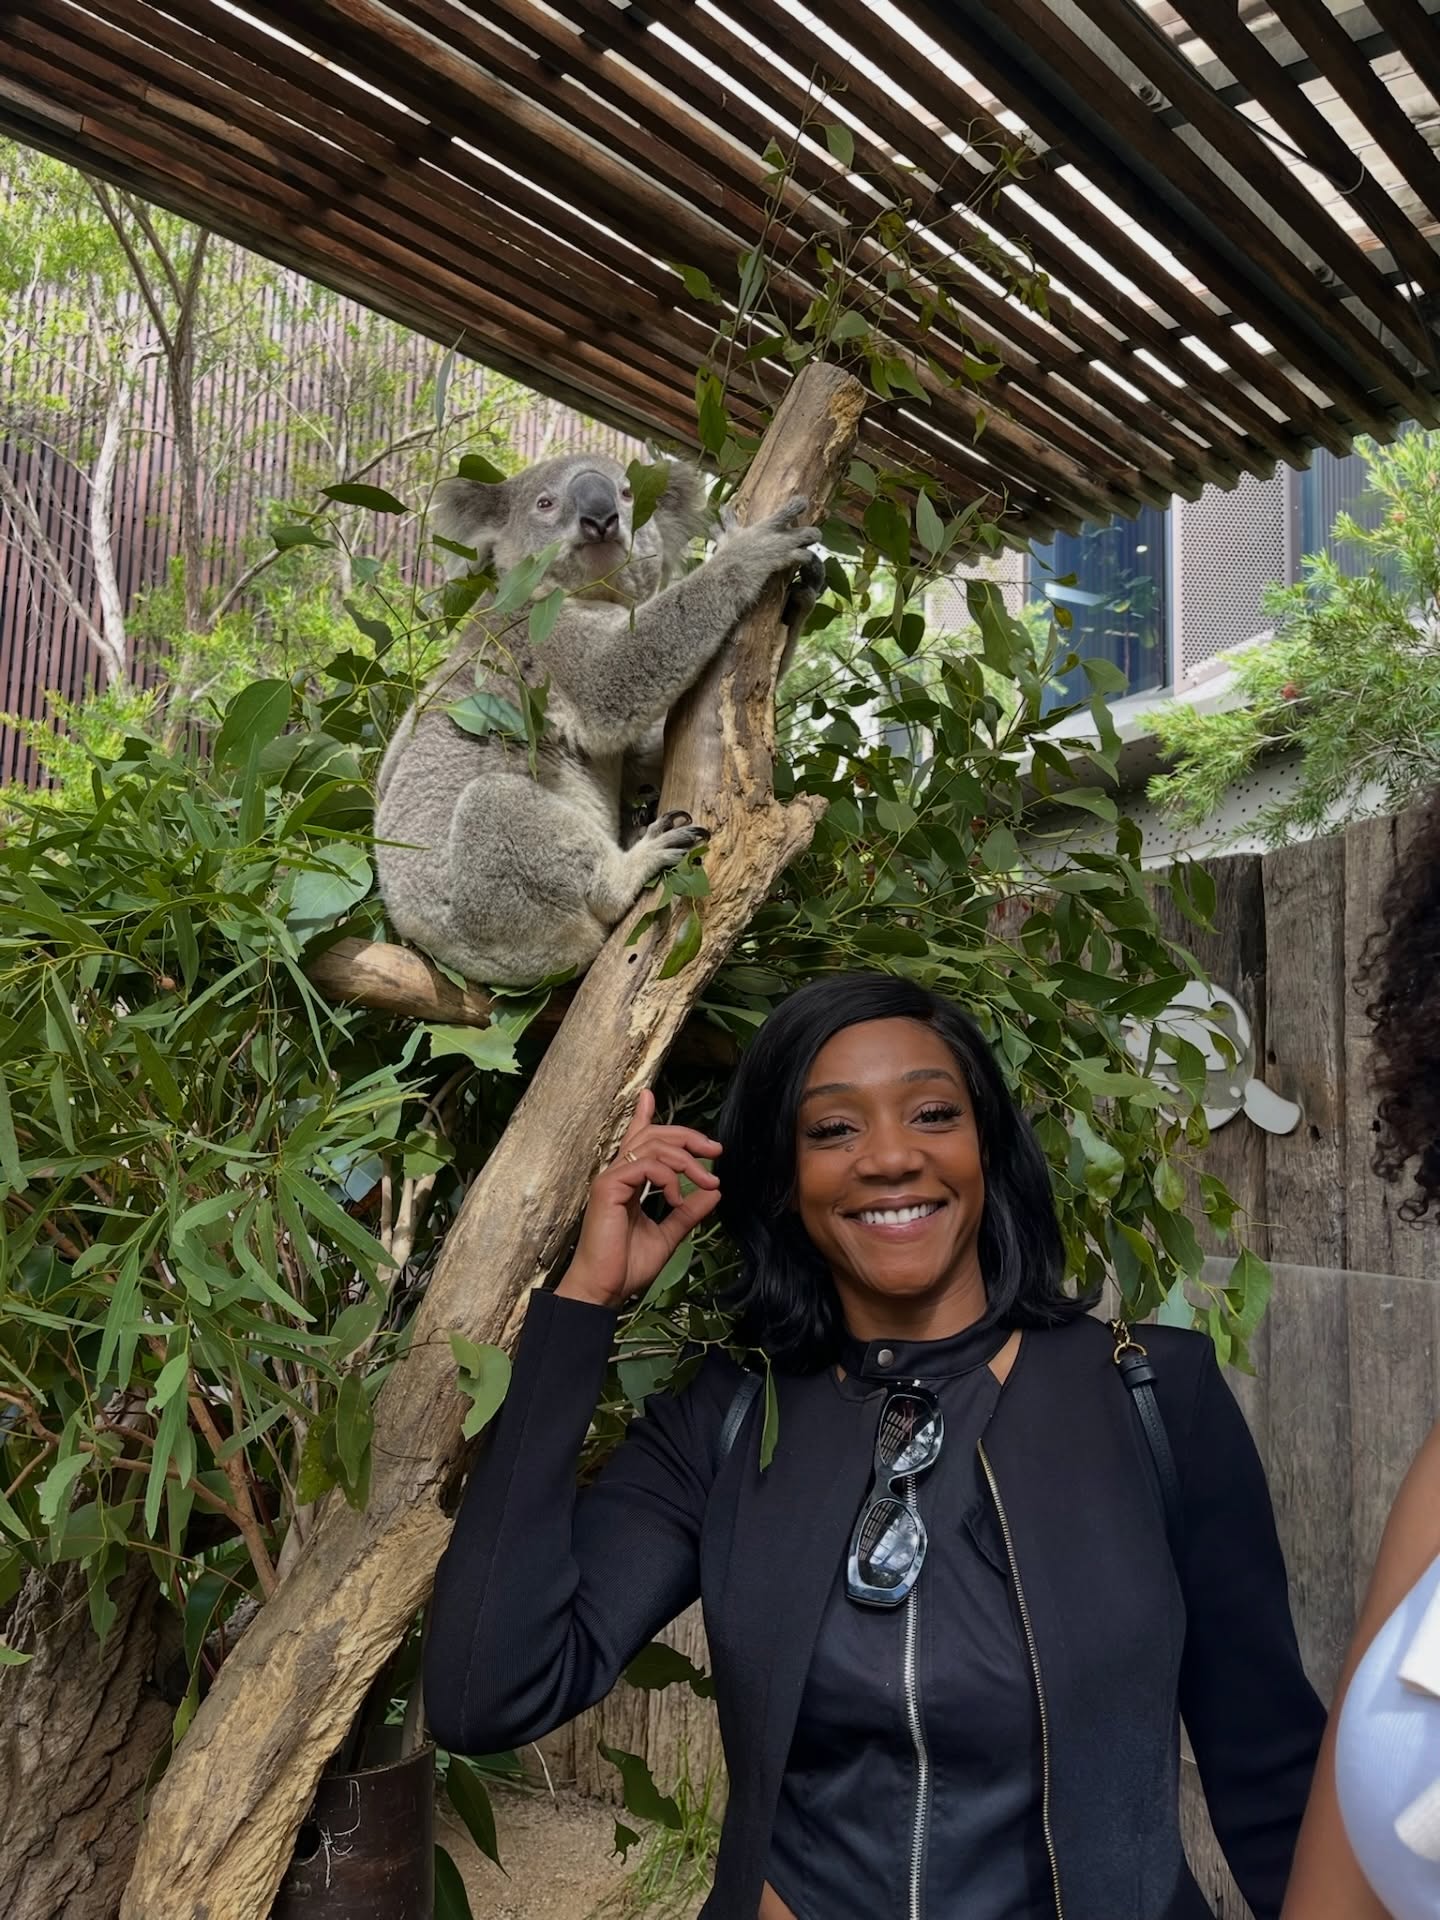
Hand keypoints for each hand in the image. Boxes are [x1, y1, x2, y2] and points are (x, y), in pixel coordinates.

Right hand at [555, 1090, 721, 1309]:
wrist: (604, 1289)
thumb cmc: (627, 1265)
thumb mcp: (669, 1235)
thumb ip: (688, 1212)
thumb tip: (713, 1192)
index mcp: (628, 1181)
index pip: (638, 1139)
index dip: (645, 1115)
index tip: (650, 1096)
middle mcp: (618, 1174)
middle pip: (654, 1135)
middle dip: (689, 1137)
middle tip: (716, 1150)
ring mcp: (611, 1178)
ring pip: (655, 1146)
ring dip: (688, 1161)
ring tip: (706, 1181)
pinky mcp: (608, 1186)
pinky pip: (646, 1165)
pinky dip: (669, 1177)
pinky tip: (676, 1198)